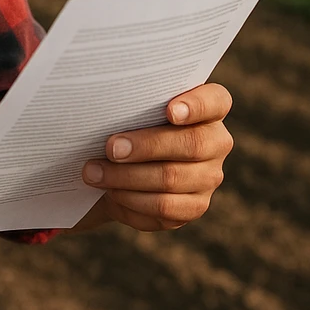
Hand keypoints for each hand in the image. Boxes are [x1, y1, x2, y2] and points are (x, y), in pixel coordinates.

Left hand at [73, 83, 232, 232]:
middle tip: (111, 148)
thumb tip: (101, 104)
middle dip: (146, 146)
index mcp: (208, 108)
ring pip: (171, 179)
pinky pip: (164, 207)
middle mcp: (216, 142)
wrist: (123, 161)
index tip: (169, 111)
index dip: (196, 106)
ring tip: (93, 172)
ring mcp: (208, 176)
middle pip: (191, 144)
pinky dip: (132, 199)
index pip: (216, 101)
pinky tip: (110, 191)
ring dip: (126, 177)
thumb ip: (133, 102)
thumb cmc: (129, 121)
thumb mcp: (133, 106)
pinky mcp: (194, 206)